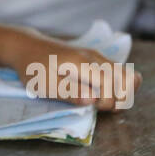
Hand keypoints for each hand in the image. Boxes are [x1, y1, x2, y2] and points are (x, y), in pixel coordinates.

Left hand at [17, 40, 140, 110]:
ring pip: (125, 73)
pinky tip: (107, 94)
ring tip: (107, 103)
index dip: (108, 101)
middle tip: (103, 108)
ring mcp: (97, 56)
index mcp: (82, 63)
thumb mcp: (45, 85)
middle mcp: (94, 57)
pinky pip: (119, 70)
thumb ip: (69, 92)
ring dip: (123, 92)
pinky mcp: (96, 58)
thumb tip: (92, 100)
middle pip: (126, 77)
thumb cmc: (34, 68)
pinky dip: (120, 84)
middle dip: (120, 98)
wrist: (28, 46)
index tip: (95, 108)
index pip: (110, 83)